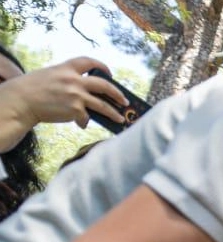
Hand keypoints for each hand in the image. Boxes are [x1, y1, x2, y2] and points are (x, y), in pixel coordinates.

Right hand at [1, 57, 126, 131]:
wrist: (22, 101)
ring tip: (121, 118)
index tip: (110, 73)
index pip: (89, 62)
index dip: (102, 66)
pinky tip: (81, 124)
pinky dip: (84, 122)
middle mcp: (74, 80)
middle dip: (117, 93)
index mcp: (67, 68)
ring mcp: (76, 95)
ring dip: (114, 113)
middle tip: (125, 100)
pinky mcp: (75, 110)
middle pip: (104, 85)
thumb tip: (87, 95)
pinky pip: (86, 118)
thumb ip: (68, 80)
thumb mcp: (50, 75)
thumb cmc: (33, 89)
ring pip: (103, 105)